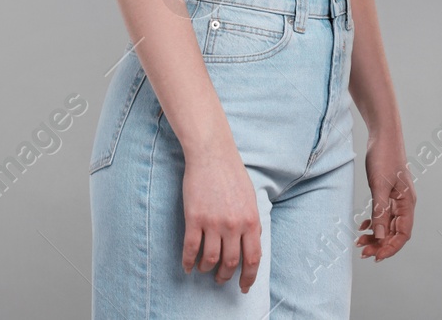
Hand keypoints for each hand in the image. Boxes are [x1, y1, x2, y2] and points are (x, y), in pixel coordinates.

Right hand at [181, 145, 261, 292]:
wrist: (212, 154)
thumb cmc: (232, 174)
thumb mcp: (251, 198)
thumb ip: (252, 222)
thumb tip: (252, 242)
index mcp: (251, 220)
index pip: (253, 258)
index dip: (249, 277)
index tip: (244, 286)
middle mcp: (234, 225)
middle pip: (231, 263)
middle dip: (226, 276)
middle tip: (221, 280)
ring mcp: (213, 223)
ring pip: (210, 259)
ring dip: (207, 269)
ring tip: (204, 269)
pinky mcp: (194, 218)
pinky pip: (191, 248)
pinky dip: (189, 261)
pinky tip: (188, 266)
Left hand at [357, 134, 414, 260]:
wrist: (383, 134)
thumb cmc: (384, 156)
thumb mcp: (379, 186)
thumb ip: (380, 212)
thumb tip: (379, 237)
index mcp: (407, 203)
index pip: (403, 234)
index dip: (390, 248)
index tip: (375, 257)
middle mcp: (405, 203)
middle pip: (395, 232)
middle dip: (380, 244)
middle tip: (362, 251)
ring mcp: (397, 198)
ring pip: (388, 224)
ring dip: (375, 235)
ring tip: (359, 242)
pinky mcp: (389, 192)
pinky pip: (383, 214)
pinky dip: (374, 222)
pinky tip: (363, 226)